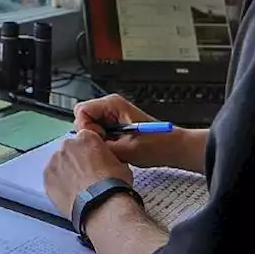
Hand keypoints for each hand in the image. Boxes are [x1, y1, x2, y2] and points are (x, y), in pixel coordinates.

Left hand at [43, 130, 132, 216]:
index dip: (90, 151)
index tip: (92, 161)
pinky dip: (57, 184)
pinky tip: (69, 194)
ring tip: (78, 188)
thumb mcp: (120, 164)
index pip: (85, 138)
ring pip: (59, 164)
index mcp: (86, 137)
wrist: (101, 205)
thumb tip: (106, 163)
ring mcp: (55, 161)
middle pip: (70, 150)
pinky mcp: (47, 178)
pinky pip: (51, 178)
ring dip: (66, 172)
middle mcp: (68, 145)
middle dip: (76, 160)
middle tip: (85, 176)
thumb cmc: (113, 185)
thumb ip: (107, 157)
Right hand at [73, 94, 188, 169]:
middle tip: (106, 145)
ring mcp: (111, 115)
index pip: (81, 111)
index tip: (99, 140)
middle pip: (83, 118)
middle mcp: (110, 106)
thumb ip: (102, 145)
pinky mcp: (114, 124)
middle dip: (90, 134)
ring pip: (89, 126)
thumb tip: (84, 146)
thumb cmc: (157, 144)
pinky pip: (98, 132)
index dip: (86, 128)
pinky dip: (103, 142)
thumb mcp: (126, 149)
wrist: (172, 147)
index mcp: (113, 104)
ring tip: (114, 147)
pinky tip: (115, 148)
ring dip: (97, 140)